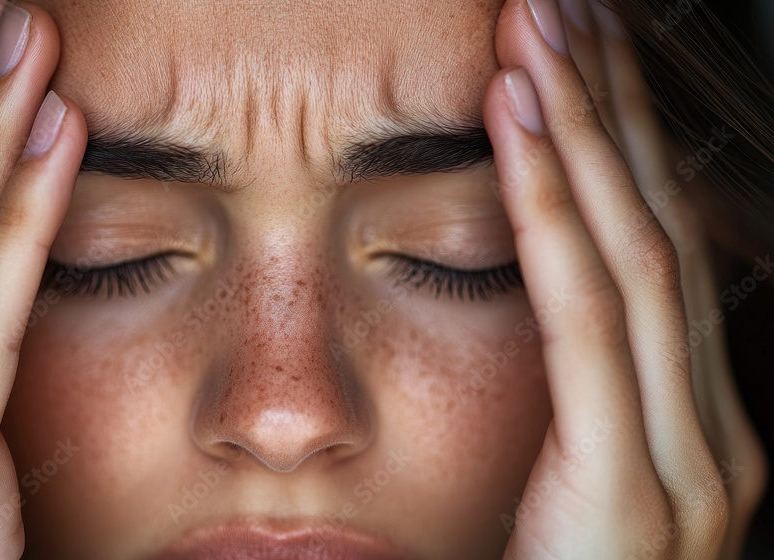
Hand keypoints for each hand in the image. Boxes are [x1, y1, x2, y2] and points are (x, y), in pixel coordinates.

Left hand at [482, 0, 765, 557]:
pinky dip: (555, 208)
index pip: (653, 244)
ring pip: (634, 251)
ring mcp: (690, 455)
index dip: (617, 140)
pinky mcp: (639, 484)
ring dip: (586, 130)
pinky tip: (522, 123)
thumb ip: (574, 396)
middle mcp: (710, 425)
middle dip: (610, 106)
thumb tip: (539, 286)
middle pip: (658, 225)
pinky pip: (590, 316)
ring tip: (541, 30)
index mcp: (690, 421)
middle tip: (565, 6)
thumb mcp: (572, 480)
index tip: (572, 56)